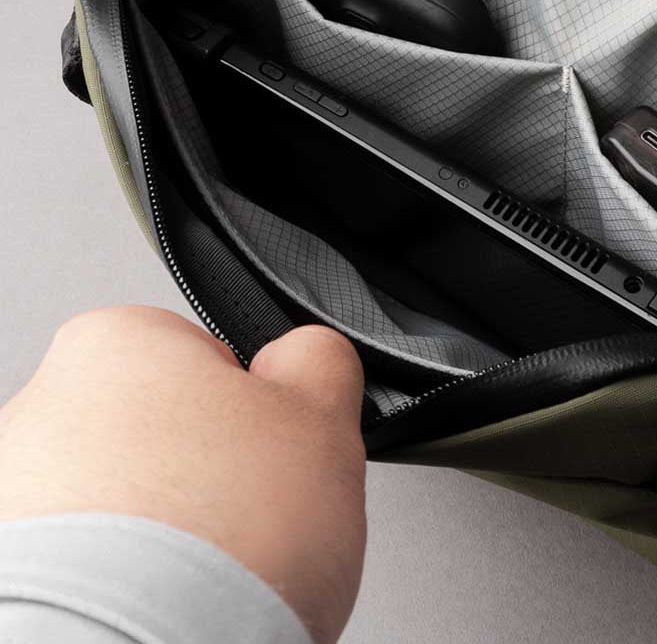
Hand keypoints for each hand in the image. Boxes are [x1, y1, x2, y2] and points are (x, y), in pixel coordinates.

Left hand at [0, 307, 366, 643]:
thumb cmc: (213, 550)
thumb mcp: (322, 415)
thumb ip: (319, 360)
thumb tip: (306, 358)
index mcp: (117, 343)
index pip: (211, 360)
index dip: (260, 414)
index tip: (277, 458)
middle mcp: (42, 409)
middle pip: (161, 435)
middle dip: (208, 479)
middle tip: (250, 526)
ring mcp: (11, 500)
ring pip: (121, 511)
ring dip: (163, 543)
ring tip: (204, 587)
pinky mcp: (9, 582)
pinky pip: (86, 576)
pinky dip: (120, 596)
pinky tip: (161, 617)